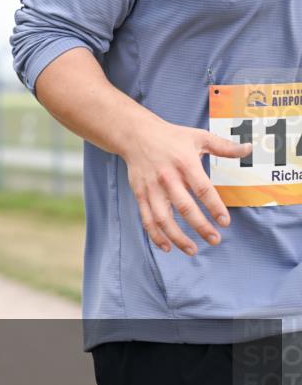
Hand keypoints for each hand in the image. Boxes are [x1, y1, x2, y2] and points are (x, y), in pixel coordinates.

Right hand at [122, 119, 251, 255]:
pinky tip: (167, 247)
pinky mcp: (140, 193)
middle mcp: (167, 177)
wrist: (135, 134)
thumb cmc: (171, 137)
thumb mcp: (198, 137)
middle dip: (200, 226)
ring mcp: (152, 187)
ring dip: (177, 237)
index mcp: (185, 163)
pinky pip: (147, 218)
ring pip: (163, 218)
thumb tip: (248, 149)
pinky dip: (155, 235)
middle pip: (184, 207)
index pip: (203, 189)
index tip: (225, 223)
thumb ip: (224, 147)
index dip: (215, 207)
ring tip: (192, 250)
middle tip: (215, 240)